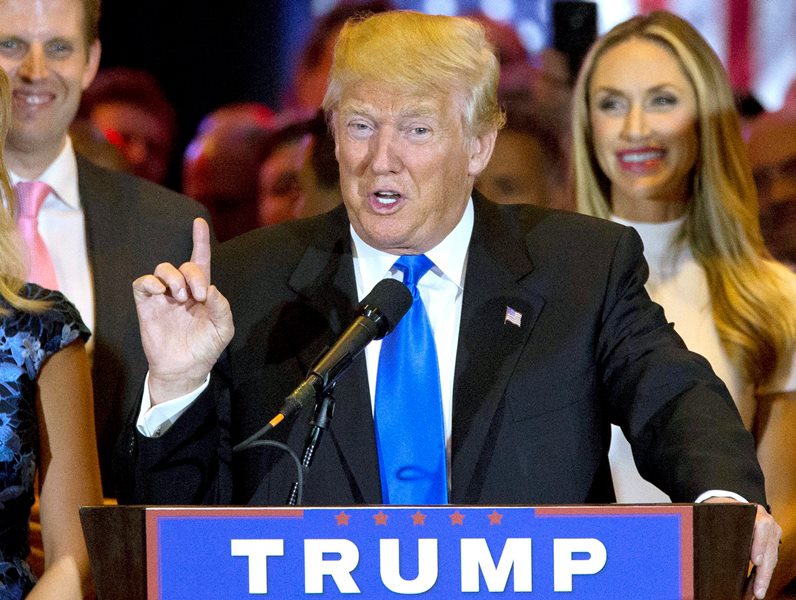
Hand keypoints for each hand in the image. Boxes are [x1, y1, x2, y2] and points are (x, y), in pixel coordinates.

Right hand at [133, 218, 233, 403]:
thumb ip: (221, 307)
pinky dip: (151, 282)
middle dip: (192, 274)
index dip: (200, 241)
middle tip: (198, 295)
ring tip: (181, 297)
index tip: (199, 222)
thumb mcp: (223, 328)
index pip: (201, 260)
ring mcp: (163, 297)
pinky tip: (161, 291)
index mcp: (202, 292)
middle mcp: (182, 290)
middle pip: (184, 265)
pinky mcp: (147, 305)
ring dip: (174, 277)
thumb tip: (211, 288)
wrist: (184, 368)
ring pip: (163, 269)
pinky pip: (142, 283)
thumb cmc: (205, 348)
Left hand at [705, 498, 780, 598]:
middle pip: (769, 548)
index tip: (756, 561)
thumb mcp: (714, 512)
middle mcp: (765, 520)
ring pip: (772, 557)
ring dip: (765, 576)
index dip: (759, 544)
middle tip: (757, 590)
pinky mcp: (771, 540)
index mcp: (751, 511)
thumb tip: (695, 542)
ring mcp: (771, 531)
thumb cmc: (719, 509)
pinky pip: (771, 559)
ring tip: (758, 592)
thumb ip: (709, 524)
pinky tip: (758, 586)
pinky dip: (765, 574)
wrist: (727, 503)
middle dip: (764, 571)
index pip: (761, 526)